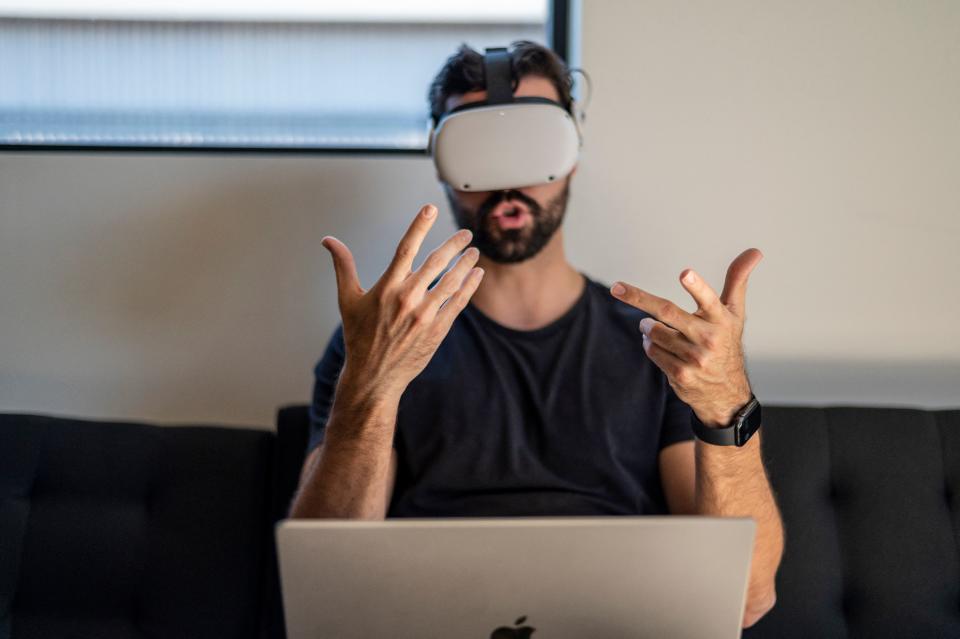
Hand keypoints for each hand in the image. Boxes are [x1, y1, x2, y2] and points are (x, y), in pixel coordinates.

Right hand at [322, 204, 483, 399]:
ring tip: (473, 252)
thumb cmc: (358, 336)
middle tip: (465, 233)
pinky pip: (458, 302)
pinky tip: (476, 274)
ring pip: (452, 281)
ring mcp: (425, 315)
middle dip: (454, 244)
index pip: (406, 248)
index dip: (418, 225)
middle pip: (436, 262)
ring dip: (465, 264)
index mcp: (386, 287)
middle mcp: (407, 299)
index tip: (430, 208)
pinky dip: (469, 286)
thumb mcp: (347, 300)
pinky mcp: (438, 330)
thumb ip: (343, 266)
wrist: (374, 375)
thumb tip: (328, 240)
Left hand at [609, 249, 762, 426]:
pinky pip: (652, 351)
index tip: (684, 274)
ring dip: (647, 327)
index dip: (696, 286)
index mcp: (721, 318)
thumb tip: (755, 250)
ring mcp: (695, 358)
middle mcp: (709, 337)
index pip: (709, 299)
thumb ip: (737, 280)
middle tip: (616, 288)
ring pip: (654, 332)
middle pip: (667, 312)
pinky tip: (657, 344)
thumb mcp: (734, 312)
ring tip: (652, 326)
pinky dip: (649, 344)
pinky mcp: (681, 374)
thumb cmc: (726, 341)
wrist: (726, 392)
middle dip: (638, 298)